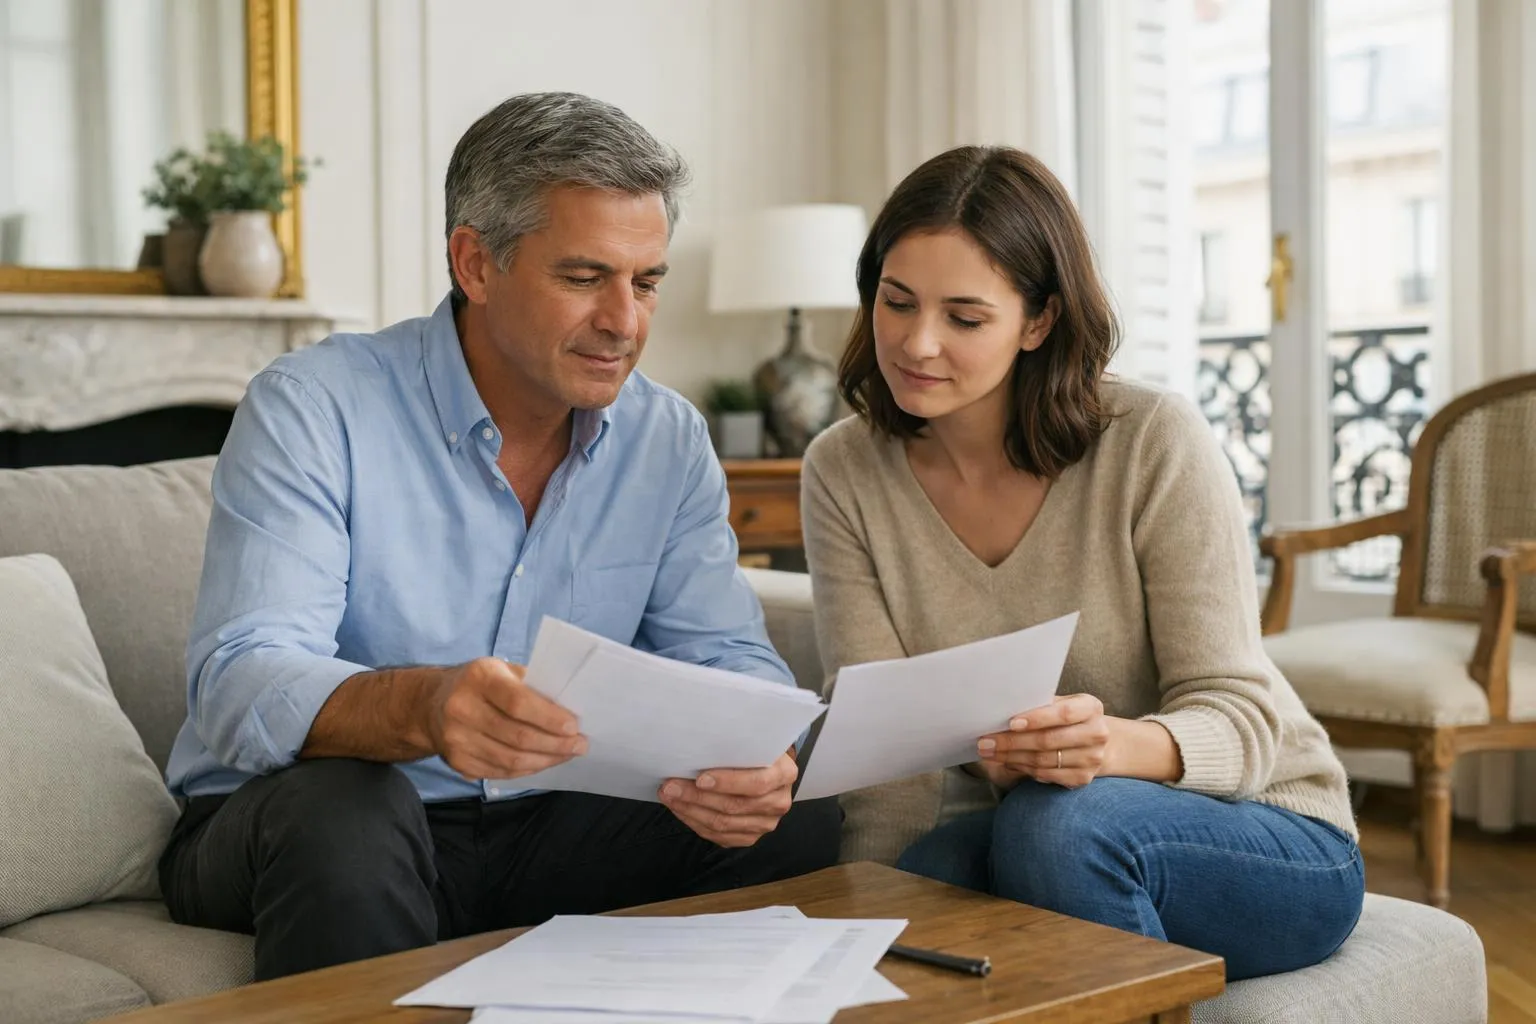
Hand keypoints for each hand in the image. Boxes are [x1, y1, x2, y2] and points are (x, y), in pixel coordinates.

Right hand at [426, 657, 586, 780]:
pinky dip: (528, 769)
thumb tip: (570, 707)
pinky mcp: (457, 763)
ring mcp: (456, 740)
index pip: (518, 703)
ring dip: (546, 760)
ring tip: (567, 755)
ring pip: (511, 760)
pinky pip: (501, 772)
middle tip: (580, 745)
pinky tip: (544, 762)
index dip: (549, 718)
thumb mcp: (501, 670)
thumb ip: (532, 684)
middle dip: (556, 744)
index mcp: (478, 678)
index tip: (574, 726)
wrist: (430, 705)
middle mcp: (462, 709)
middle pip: (518, 736)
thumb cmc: (479, 684)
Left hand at [659, 751, 797, 847]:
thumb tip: (699, 742)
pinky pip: (719, 836)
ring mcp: (765, 823)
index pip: (757, 783)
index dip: (728, 782)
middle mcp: (778, 802)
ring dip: (691, 811)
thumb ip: (736, 743)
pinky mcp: (750, 836)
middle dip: (697, 796)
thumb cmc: (754, 750)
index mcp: (784, 774)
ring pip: (723, 824)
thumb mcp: (753, 740)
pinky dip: (695, 823)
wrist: (767, 767)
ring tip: (669, 796)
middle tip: (670, 786)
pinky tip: (680, 809)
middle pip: (735, 806)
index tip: (700, 778)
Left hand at [977, 694, 1109, 788]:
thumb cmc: (1066, 717)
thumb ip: (1038, 705)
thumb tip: (1000, 709)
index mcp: (1090, 708)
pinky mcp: (1083, 778)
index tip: (1010, 723)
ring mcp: (1092, 759)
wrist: (1095, 741)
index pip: (1063, 713)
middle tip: (985, 742)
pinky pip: (1045, 775)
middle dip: (1012, 742)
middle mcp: (1097, 734)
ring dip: (1011, 757)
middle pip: (1048, 740)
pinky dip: (1022, 768)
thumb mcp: (1059, 703)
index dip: (1037, 718)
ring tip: (989, 752)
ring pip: (1043, 760)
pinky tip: (1007, 761)